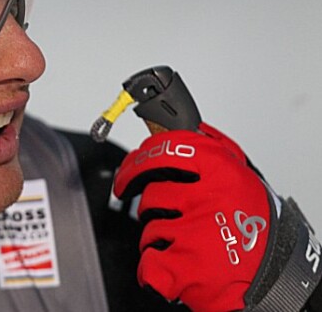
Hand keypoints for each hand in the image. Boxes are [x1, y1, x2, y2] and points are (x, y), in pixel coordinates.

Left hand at [113, 123, 271, 310]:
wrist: (279, 278)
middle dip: (146, 202)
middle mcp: (207, 198)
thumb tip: (179, 132)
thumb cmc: (257, 229)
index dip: (139, 159)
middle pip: (152, 193)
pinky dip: (155, 268)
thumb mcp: (243, 177)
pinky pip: (149, 261)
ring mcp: (194, 233)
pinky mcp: (185, 267)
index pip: (165, 149)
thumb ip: (211, 152)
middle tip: (142, 202)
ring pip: (149, 229)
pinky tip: (174, 266)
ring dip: (158, 238)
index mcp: (221, 170)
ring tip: (185, 244)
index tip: (130, 168)